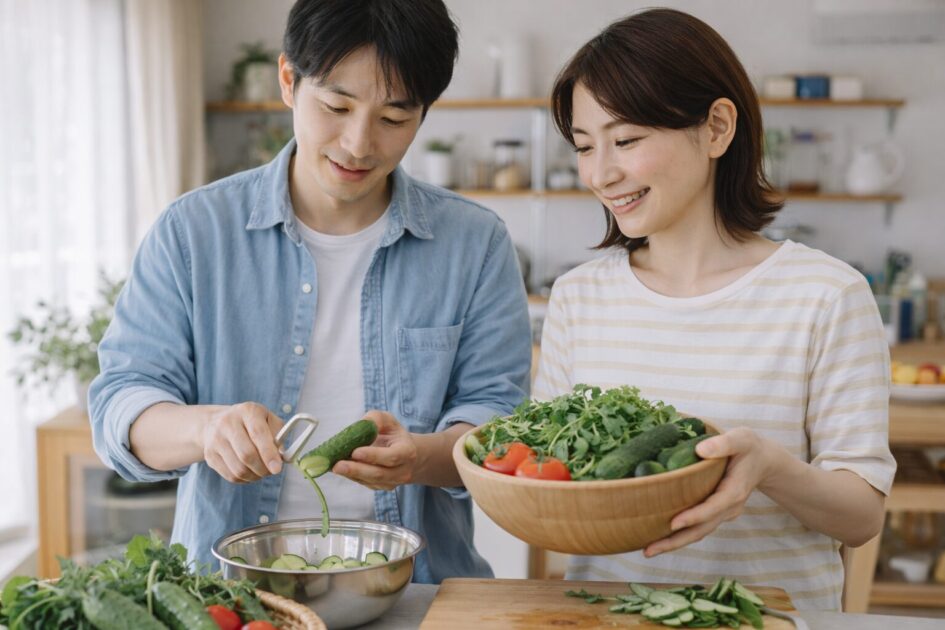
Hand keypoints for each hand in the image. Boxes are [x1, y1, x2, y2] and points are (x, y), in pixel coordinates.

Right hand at [201, 402, 283, 482]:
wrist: (217, 422)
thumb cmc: (251, 422)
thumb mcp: (268, 419)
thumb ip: (279, 435)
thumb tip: (281, 456)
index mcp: (247, 411)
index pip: (258, 433)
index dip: (269, 453)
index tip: (277, 468)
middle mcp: (228, 423)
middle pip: (247, 455)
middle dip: (263, 468)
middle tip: (271, 471)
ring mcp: (216, 440)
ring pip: (238, 469)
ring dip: (255, 476)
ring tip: (261, 471)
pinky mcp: (210, 455)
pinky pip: (230, 475)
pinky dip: (244, 479)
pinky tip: (250, 472)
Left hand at [332, 410, 417, 490]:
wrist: (405, 453)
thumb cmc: (393, 434)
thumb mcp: (388, 421)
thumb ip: (376, 419)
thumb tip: (362, 424)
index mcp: (407, 452)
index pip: (392, 456)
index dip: (373, 456)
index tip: (355, 452)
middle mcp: (402, 471)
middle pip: (379, 473)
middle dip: (356, 470)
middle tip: (337, 465)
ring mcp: (392, 482)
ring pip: (370, 481)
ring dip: (351, 474)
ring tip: (333, 467)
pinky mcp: (381, 487)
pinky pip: (365, 483)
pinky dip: (351, 476)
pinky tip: (340, 469)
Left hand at [643, 427, 776, 556]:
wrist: (764, 462)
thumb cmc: (749, 447)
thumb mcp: (741, 439)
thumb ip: (723, 444)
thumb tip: (700, 450)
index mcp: (734, 491)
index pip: (713, 508)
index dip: (694, 517)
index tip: (673, 524)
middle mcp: (728, 508)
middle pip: (701, 529)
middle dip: (675, 541)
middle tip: (648, 551)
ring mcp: (722, 513)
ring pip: (698, 532)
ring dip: (674, 543)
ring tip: (648, 550)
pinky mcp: (715, 513)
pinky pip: (697, 527)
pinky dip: (679, 535)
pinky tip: (658, 537)